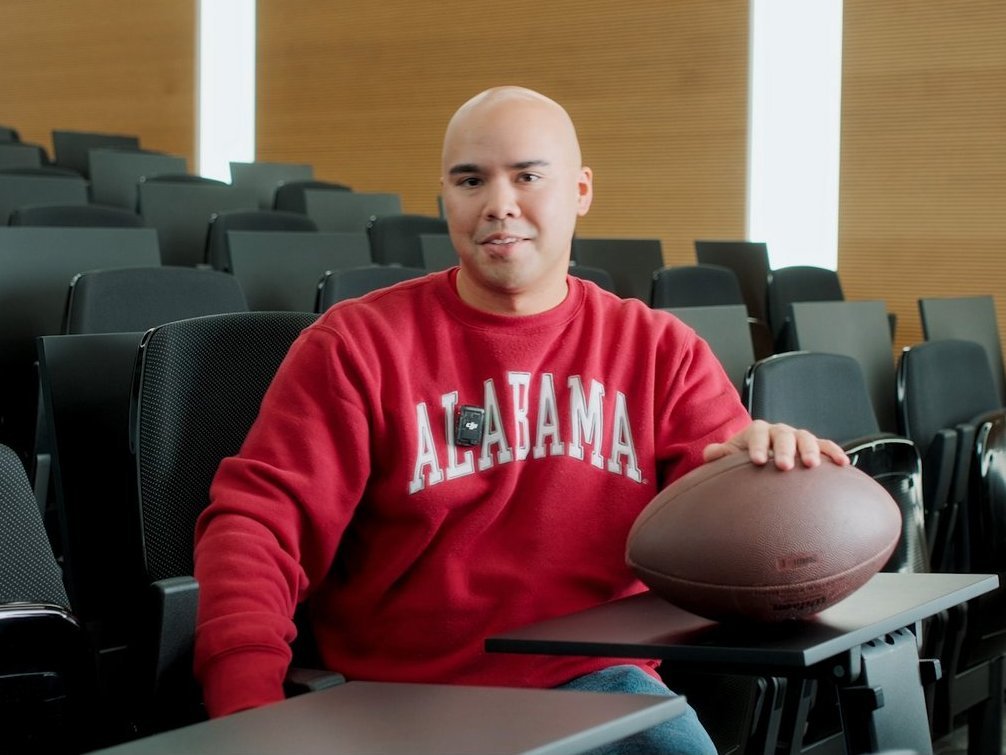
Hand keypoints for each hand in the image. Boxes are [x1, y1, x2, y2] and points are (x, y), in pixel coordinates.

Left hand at [702, 419, 849, 470]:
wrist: (762, 459)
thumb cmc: (744, 459)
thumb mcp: (729, 456)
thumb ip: (719, 454)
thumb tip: (711, 453)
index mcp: (757, 431)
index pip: (757, 433)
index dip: (757, 445)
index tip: (757, 461)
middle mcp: (779, 431)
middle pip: (783, 435)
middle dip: (784, 450)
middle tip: (784, 466)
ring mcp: (798, 438)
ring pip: (806, 438)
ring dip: (810, 450)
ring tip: (811, 465)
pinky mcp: (814, 447)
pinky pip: (826, 446)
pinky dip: (834, 452)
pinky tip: (842, 463)